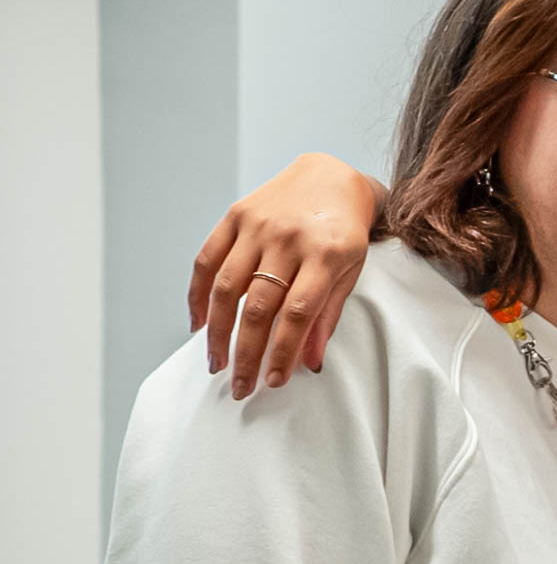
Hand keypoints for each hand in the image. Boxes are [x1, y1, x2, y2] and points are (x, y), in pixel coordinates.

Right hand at [188, 153, 381, 396]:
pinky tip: (198, 324)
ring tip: (216, 362)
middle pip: (259, 307)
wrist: (330, 177)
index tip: (274, 381)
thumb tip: (308, 362)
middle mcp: (289, 239)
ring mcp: (258, 225)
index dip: (283, 352)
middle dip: (247, 353)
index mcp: (326, 254)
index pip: (298, 313)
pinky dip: (198, 295)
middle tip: (241, 386)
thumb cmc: (344, 231)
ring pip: (227, 287)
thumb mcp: (351, 271)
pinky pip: (207, 259)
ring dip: (217, 331)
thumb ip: (328, 314)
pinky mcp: (235, 216)